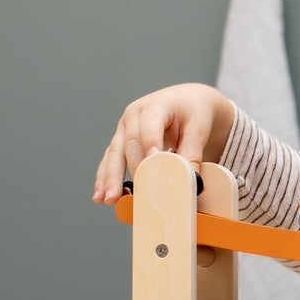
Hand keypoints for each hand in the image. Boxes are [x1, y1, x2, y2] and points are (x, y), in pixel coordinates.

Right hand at [92, 83, 234, 203]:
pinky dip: (106, 178)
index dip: (150, 144)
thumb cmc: (193, 111)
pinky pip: (111, 159)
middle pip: (127, 144)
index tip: (152, 165)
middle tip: (126, 193)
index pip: (150, 125)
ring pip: (114, 154)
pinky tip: (100, 195)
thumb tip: (190, 182)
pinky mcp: (122, 141)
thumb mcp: (199, 129)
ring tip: (108, 199)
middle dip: (126, 170)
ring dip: (109, 178)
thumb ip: (193, 154)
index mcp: (155, 106)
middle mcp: (133, 116)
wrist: (187, 101)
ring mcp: (124, 129)